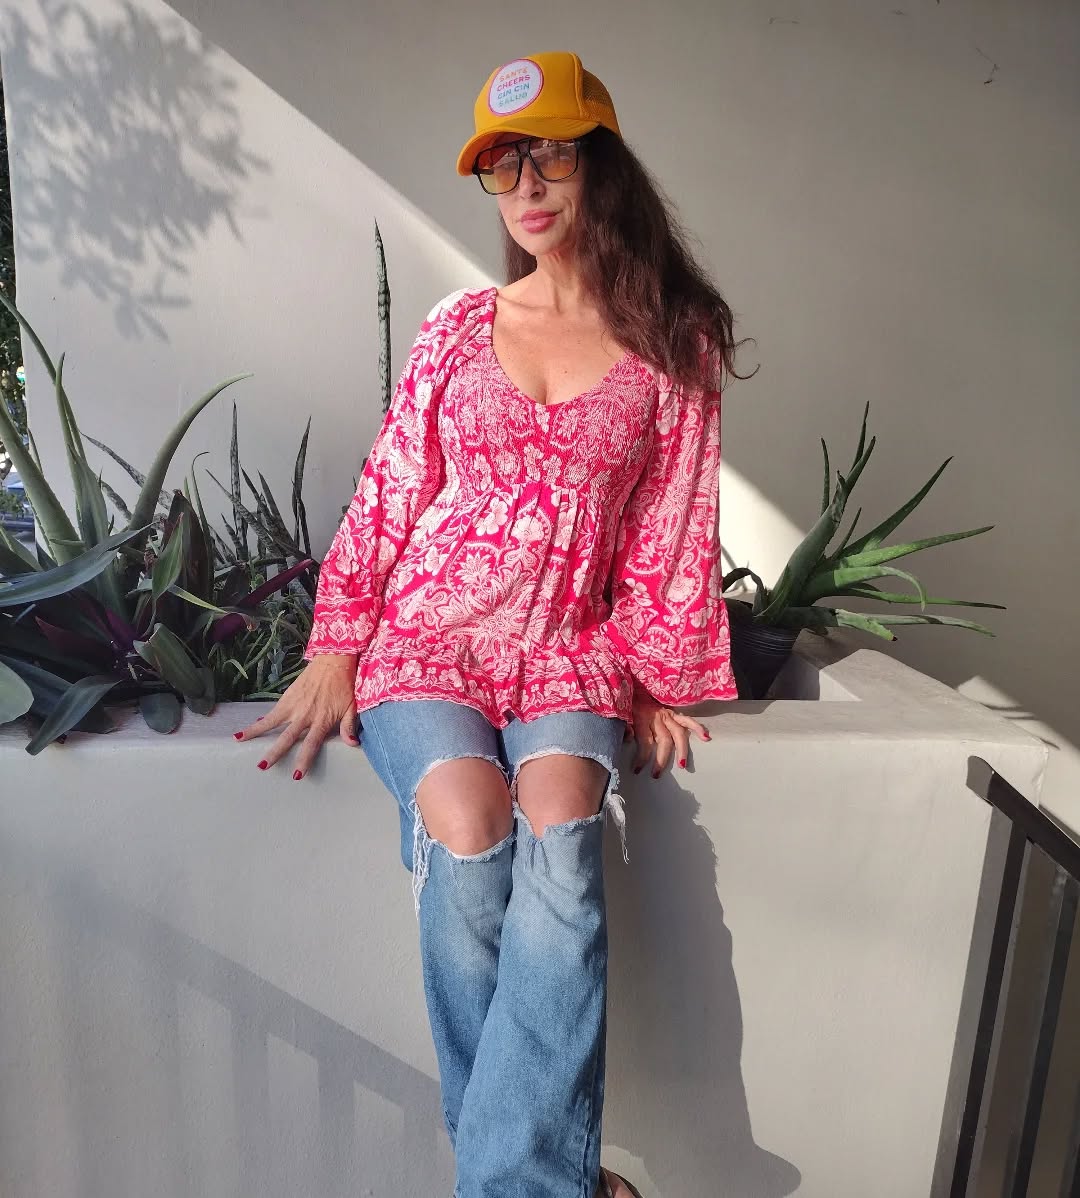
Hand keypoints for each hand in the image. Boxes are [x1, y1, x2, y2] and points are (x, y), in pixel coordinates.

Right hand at [232, 653, 359, 779]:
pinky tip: (248, 729)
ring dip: (255, 732)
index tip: (297, 775)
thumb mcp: (352, 707)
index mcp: (322, 720)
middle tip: (263, 766)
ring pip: (271, 722)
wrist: (334, 660)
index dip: (304, 760)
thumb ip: (349, 727)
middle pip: (287, 737)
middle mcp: (305, 714)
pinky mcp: (287, 697)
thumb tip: (353, 744)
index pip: (312, 744)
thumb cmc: (344, 685)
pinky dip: (260, 720)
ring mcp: (294, 705)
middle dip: (275, 753)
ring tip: (239, 740)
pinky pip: (272, 712)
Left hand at [626, 688, 710, 778]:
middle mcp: (658, 717)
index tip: (637, 770)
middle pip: (664, 740)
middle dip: (661, 759)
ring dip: (681, 750)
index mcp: (642, 718)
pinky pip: (687, 720)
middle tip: (656, 775)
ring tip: (682, 765)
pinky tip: (706, 737)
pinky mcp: (674, 711)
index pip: (645, 742)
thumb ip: (624, 727)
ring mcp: (668, 714)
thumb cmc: (626, 700)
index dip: (642, 758)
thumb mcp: (620, 714)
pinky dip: (697, 728)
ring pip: (678, 734)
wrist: (633, 680)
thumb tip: (628, 739)